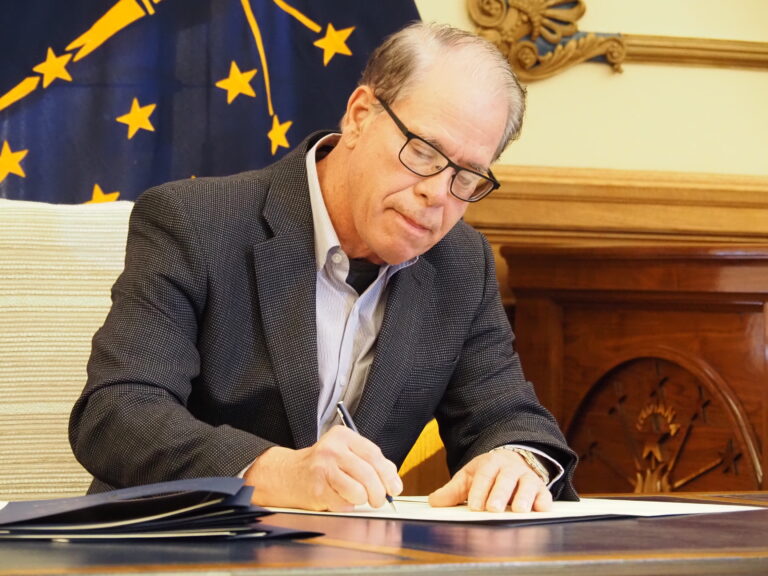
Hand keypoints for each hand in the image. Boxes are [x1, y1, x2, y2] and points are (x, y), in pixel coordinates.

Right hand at [243, 425, 401, 510]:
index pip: (374, 455)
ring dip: (362, 500)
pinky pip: (344, 504)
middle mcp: (332, 449)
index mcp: (342, 436)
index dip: (388, 474)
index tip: (394, 487)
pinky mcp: (316, 489)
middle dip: (378, 493)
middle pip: (368, 474)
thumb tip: (393, 480)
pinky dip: (347, 506)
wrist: (288, 474)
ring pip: (358, 491)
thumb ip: (369, 461)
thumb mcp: (345, 453)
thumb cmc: (322, 465)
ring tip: (356, 498)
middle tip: (378, 500)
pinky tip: (338, 498)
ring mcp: (322, 468)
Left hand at [428, 449, 552, 512]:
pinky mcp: (541, 491)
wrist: (515, 463)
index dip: (479, 490)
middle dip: (500, 494)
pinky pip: (544, 496)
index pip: (484, 475)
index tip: (474, 506)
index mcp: (491, 463)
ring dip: (523, 497)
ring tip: (519, 510)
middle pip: (506, 479)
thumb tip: (434, 502)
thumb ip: (452, 491)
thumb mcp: (469, 478)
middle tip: (493, 509)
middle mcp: (511, 469)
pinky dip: (543, 503)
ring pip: (527, 485)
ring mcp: (528, 479)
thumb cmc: (489, 474)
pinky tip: (539, 510)